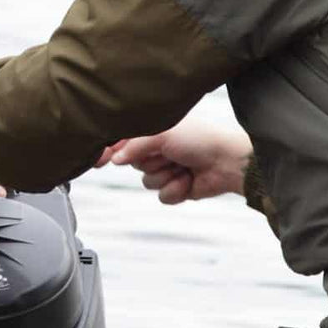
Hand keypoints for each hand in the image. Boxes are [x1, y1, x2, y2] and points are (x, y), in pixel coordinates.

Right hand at [104, 119, 251, 204]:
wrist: (227, 162)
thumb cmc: (200, 139)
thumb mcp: (163, 134)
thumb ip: (134, 145)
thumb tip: (114, 160)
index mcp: (154, 131)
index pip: (123, 141)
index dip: (110, 150)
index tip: (99, 160)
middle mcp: (158, 150)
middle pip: (133, 163)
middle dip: (151, 161)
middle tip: (168, 153)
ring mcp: (167, 169)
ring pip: (147, 182)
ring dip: (166, 175)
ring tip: (183, 165)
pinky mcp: (176, 188)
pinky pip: (162, 196)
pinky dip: (176, 189)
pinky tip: (189, 179)